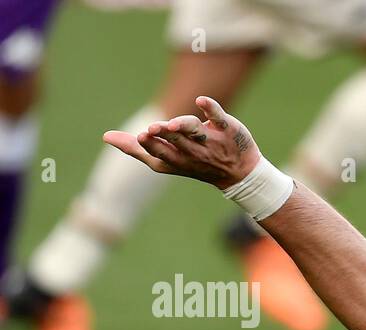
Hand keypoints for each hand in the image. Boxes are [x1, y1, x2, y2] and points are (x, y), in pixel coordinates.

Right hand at [103, 96, 260, 189]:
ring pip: (194, 132)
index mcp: (177, 160)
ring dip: (182, 127)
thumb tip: (106, 137)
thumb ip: (137, 149)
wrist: (241, 172)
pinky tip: (201, 101)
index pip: (161, 155)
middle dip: (164, 136)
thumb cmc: (196, 163)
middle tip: (151, 131)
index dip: (152, 147)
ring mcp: (211, 141)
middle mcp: (194, 152)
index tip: (142, 137)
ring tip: (171, 124)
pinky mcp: (226, 128)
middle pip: (176, 143)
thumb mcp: (167, 160)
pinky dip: (210, 109)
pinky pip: (218, 117)